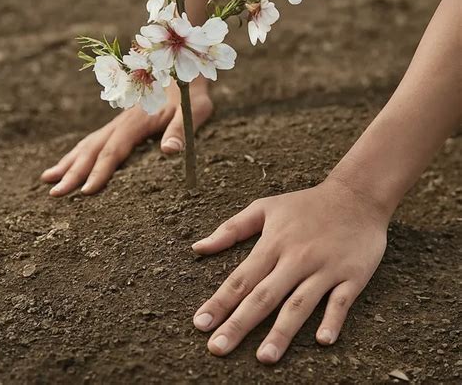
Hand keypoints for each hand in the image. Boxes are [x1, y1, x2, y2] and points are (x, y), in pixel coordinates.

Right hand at [41, 79, 211, 195]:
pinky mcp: (121, 123)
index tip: (85, 192)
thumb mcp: (193, 112)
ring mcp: (119, 122)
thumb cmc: (191, 98)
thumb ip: (180, 130)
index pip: (114, 151)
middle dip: (73, 173)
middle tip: (55, 194)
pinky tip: (70, 162)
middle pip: (93, 150)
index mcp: (137, 122)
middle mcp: (122, 122)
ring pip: (88, 143)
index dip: (100, 171)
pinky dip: (78, 153)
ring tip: (47, 179)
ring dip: (68, 162)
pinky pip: (94, 139)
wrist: (183, 74)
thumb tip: (168, 151)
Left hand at [191, 177, 390, 362]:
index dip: (219, 302)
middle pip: (264, 295)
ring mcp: (325, 268)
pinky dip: (332, 319)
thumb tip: (198, 247)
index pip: (241, 278)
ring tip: (264, 357)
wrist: (355, 196)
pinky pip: (341, 301)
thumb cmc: (305, 204)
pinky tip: (322, 340)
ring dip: (282, 331)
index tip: (200, 324)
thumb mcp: (265, 207)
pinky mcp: (352, 275)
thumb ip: (231, 229)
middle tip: (218, 348)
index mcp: (273, 243)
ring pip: (300, 303)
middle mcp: (296, 258)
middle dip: (239, 323)